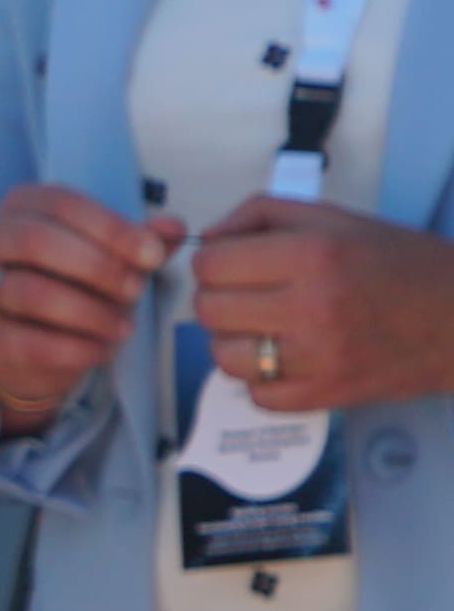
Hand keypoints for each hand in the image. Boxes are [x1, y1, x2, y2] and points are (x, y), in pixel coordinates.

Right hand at [0, 183, 172, 431]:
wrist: (35, 347)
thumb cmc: (76, 287)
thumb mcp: (113, 257)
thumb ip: (143, 241)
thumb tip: (173, 227)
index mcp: (22, 207)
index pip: (62, 203)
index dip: (111, 228)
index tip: (154, 255)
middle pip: (35, 240)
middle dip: (96, 266)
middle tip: (135, 290)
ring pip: (30, 291)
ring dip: (89, 312)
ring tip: (124, 327)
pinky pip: (25, 341)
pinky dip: (72, 348)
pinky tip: (100, 350)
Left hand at [183, 195, 453, 420]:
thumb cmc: (402, 265)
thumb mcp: (335, 218)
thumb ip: (261, 215)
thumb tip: (208, 237)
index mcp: (311, 255)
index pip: (210, 264)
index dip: (214, 262)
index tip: (231, 265)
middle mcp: (311, 306)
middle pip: (209, 310)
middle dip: (219, 299)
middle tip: (247, 296)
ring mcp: (319, 357)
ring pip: (225, 356)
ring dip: (234, 342)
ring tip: (263, 329)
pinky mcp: (328, 394)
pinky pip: (258, 396)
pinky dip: (262, 380)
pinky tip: (284, 359)